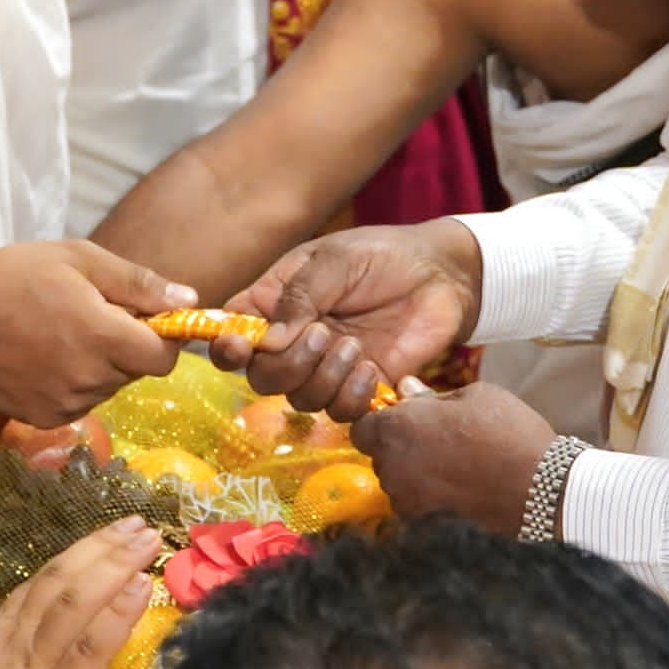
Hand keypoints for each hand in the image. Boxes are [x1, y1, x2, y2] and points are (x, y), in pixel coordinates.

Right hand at [0, 243, 187, 425]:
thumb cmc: (14, 277)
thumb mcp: (78, 259)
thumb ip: (138, 283)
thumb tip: (190, 299)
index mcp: (103, 336)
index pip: (164, 357)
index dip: (160, 338)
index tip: (141, 320)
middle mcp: (89, 378)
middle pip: (135, 371)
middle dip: (125, 347)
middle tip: (87, 318)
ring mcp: (66, 403)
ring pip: (108, 387)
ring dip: (99, 366)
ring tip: (59, 335)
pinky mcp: (46, 418)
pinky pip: (80, 401)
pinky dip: (73, 383)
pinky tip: (44, 358)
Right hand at [0, 518, 158, 668]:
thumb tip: (0, 648)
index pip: (37, 588)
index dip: (74, 559)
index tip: (102, 538)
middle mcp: (16, 641)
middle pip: (60, 581)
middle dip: (100, 548)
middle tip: (135, 522)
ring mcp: (37, 665)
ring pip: (75, 601)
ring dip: (115, 565)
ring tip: (146, 540)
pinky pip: (91, 646)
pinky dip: (117, 613)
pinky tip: (141, 589)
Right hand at [221, 223, 480, 413]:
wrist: (441, 275)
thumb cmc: (382, 255)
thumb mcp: (334, 262)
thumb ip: (300, 297)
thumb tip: (270, 340)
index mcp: (275, 304)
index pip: (233, 333)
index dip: (227, 348)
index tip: (241, 347)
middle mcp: (294, 341)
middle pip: (262, 377)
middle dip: (286, 366)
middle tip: (323, 334)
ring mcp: (326, 367)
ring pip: (300, 399)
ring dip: (324, 378)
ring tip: (355, 346)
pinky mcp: (361, 388)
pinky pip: (340, 412)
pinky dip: (351, 396)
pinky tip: (371, 369)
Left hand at [349, 383, 557, 534]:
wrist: (542, 491)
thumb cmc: (509, 432)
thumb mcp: (474, 397)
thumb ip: (431, 396)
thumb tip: (405, 389)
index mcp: (397, 430)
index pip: (361, 428)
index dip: (381, 423)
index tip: (406, 421)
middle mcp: (391, 467)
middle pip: (379, 456)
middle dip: (399, 448)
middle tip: (437, 442)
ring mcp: (405, 501)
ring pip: (397, 483)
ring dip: (413, 474)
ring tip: (453, 467)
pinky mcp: (423, 525)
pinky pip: (414, 505)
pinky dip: (428, 498)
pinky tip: (459, 490)